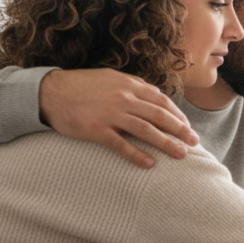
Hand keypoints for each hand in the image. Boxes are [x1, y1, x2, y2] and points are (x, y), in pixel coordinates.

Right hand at [39, 68, 198, 167]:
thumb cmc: (82, 85)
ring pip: (146, 130)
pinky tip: (150, 164)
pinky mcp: (96, 129)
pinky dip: (136, 155)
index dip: (178, 115)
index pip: (162, 101)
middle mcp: (123, 98)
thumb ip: (134, 86)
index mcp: (129, 85)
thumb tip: (157, 96)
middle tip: (194, 142)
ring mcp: (110, 114)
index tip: (188, 127)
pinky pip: (120, 144)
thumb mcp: (111, 78)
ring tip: (180, 154)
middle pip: (159, 116)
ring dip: (166, 143)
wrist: (49, 91)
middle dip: (180, 130)